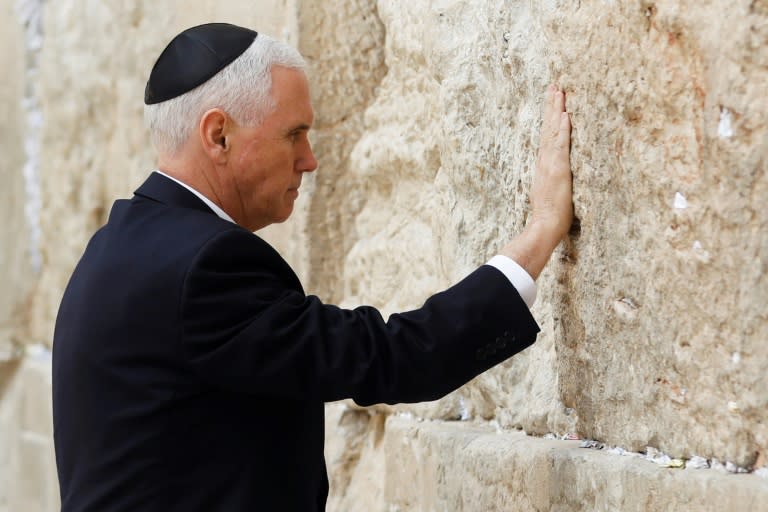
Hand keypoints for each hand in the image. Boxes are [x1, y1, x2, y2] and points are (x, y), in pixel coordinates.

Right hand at [530, 84, 572, 238]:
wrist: (545, 225)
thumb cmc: (550, 215)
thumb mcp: (551, 193)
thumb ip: (554, 181)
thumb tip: (558, 176)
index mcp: (544, 165)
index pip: (547, 136)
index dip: (550, 118)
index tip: (553, 101)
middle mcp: (545, 160)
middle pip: (548, 128)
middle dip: (551, 106)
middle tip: (554, 86)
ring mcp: (551, 163)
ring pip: (553, 132)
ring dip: (556, 110)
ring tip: (559, 91)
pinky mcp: (558, 169)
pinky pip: (561, 144)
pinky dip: (562, 129)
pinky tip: (564, 115)